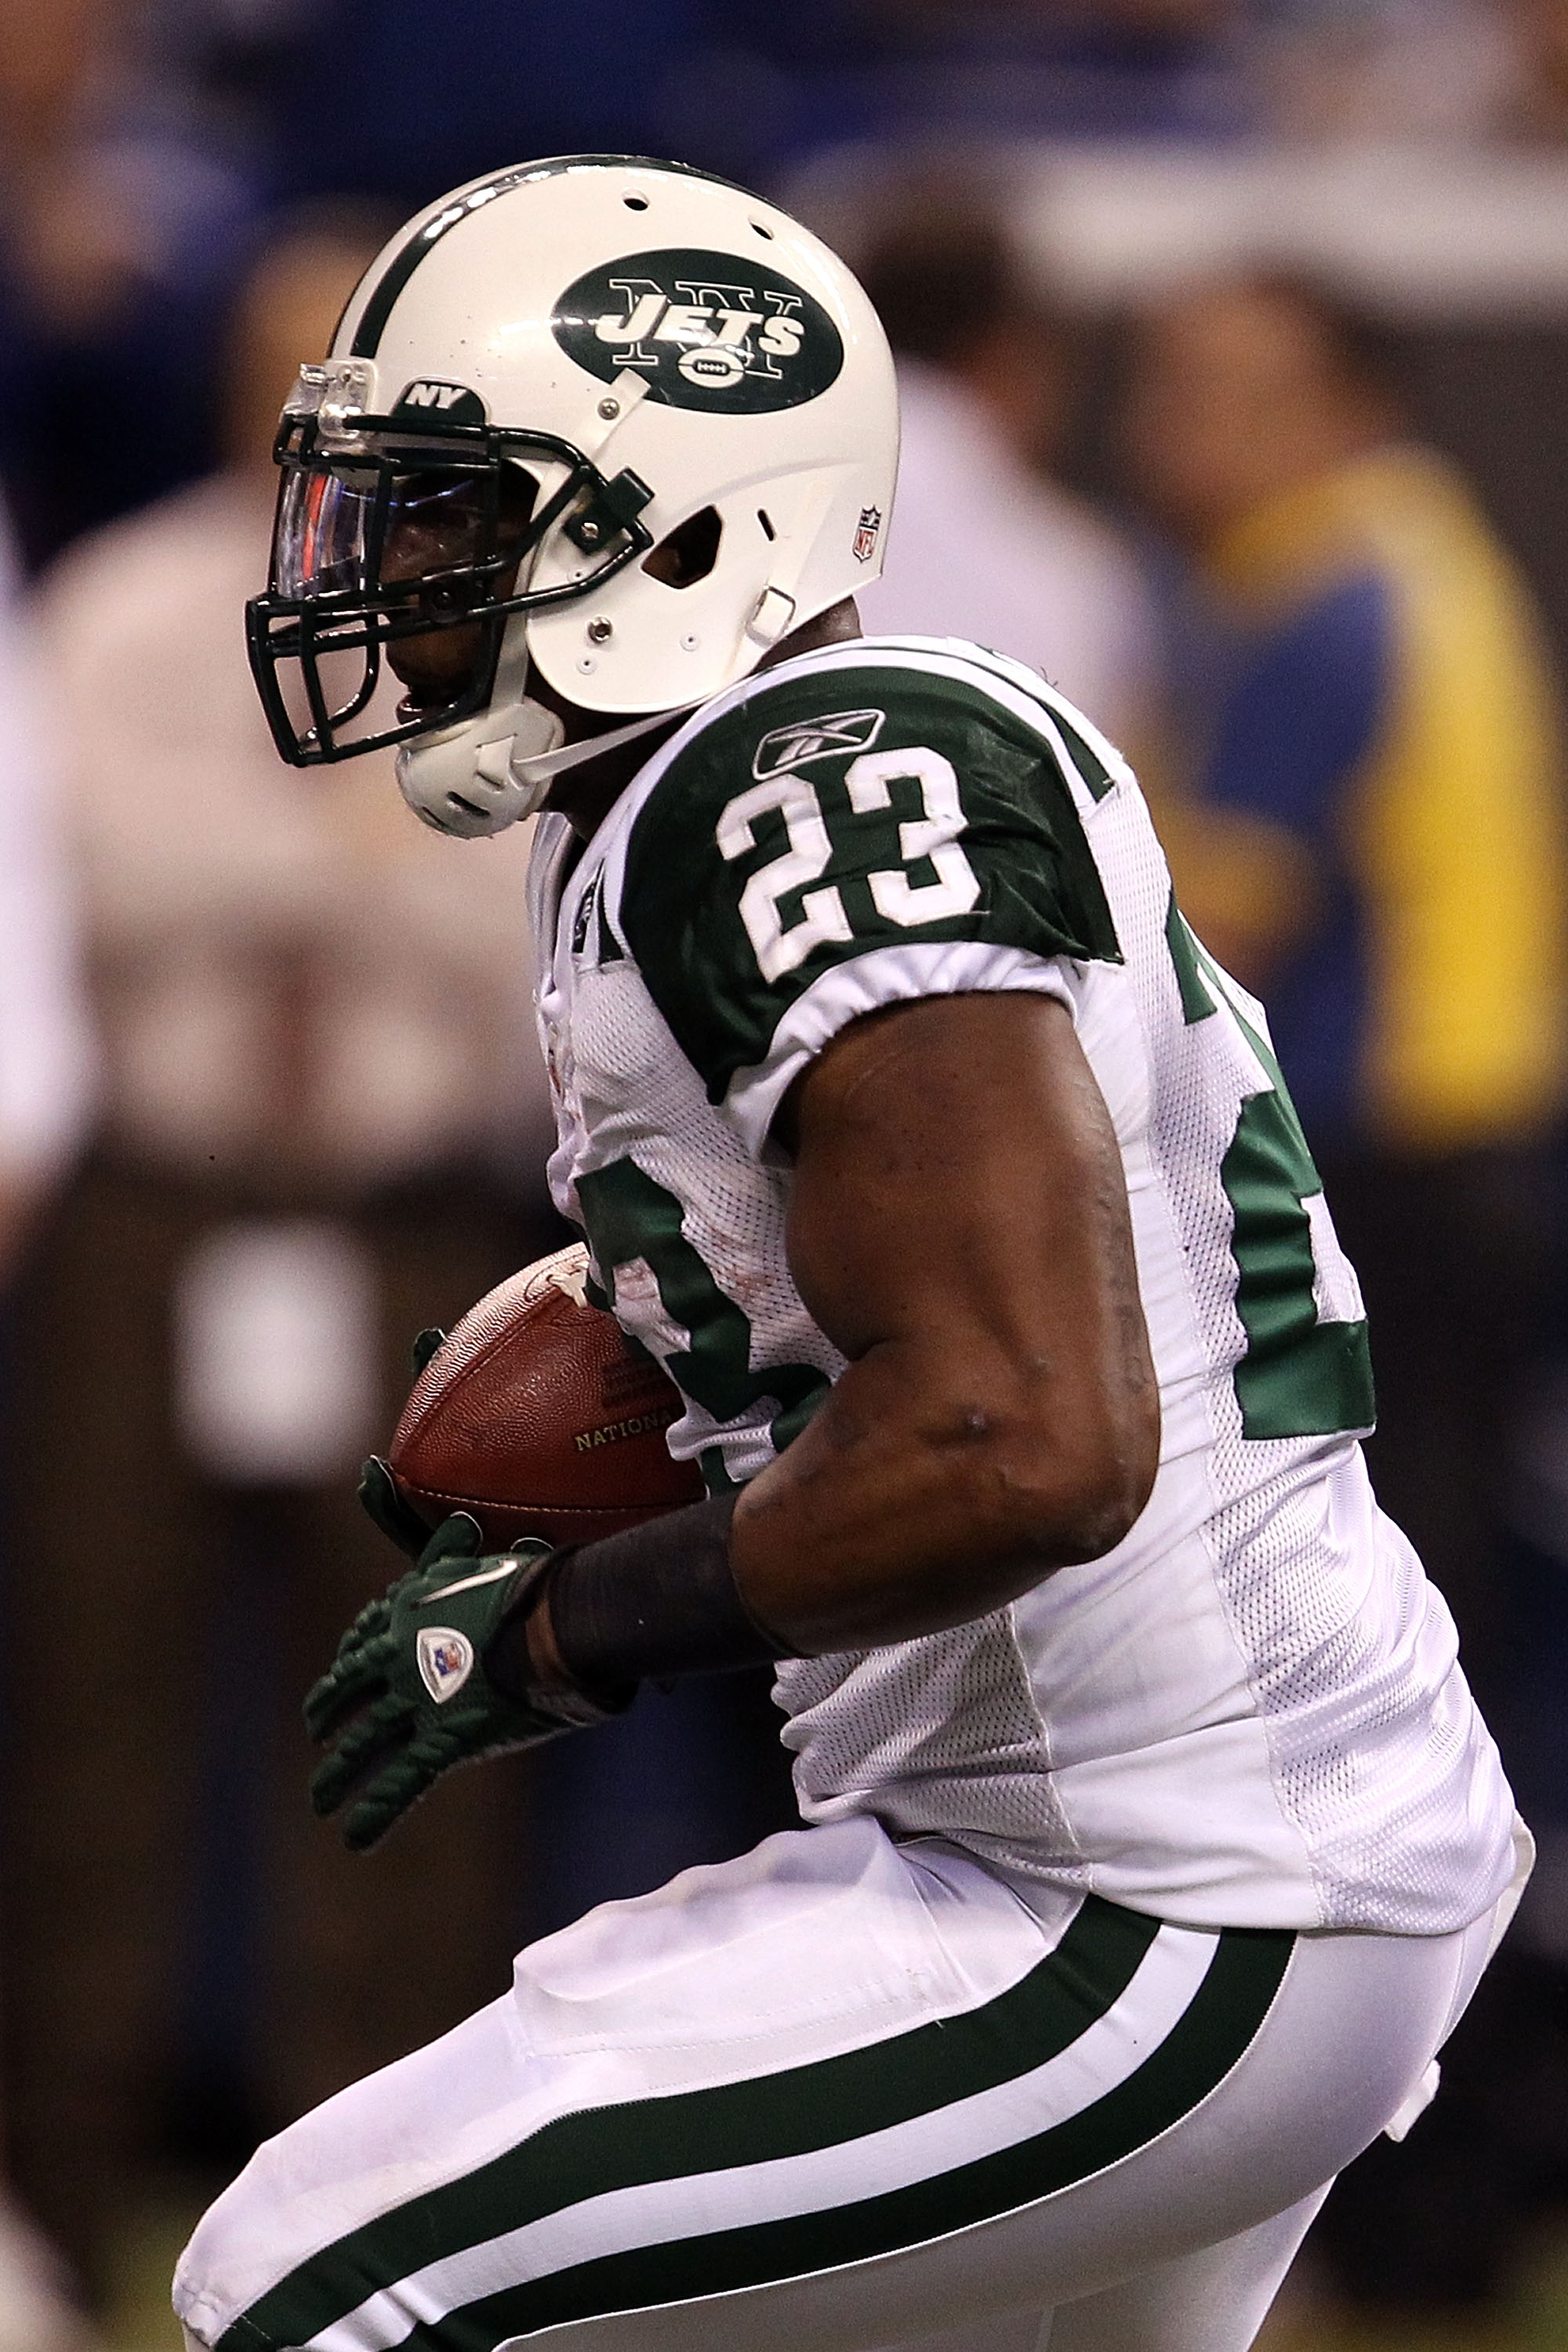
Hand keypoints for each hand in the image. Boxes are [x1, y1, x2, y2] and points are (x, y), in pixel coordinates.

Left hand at [305, 1514, 623, 1850]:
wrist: (561, 1617)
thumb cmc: (539, 1586)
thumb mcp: (485, 1558)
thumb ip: (460, 1556)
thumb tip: (460, 1524)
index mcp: (410, 1608)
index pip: (365, 1636)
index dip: (350, 1658)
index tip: (343, 1669)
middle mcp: (401, 1653)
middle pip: (350, 1688)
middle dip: (328, 1711)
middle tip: (317, 1732)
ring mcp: (419, 1698)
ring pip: (364, 1741)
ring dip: (337, 1773)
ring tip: (319, 1799)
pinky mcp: (446, 1737)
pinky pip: (403, 1781)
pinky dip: (376, 1812)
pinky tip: (352, 1837)